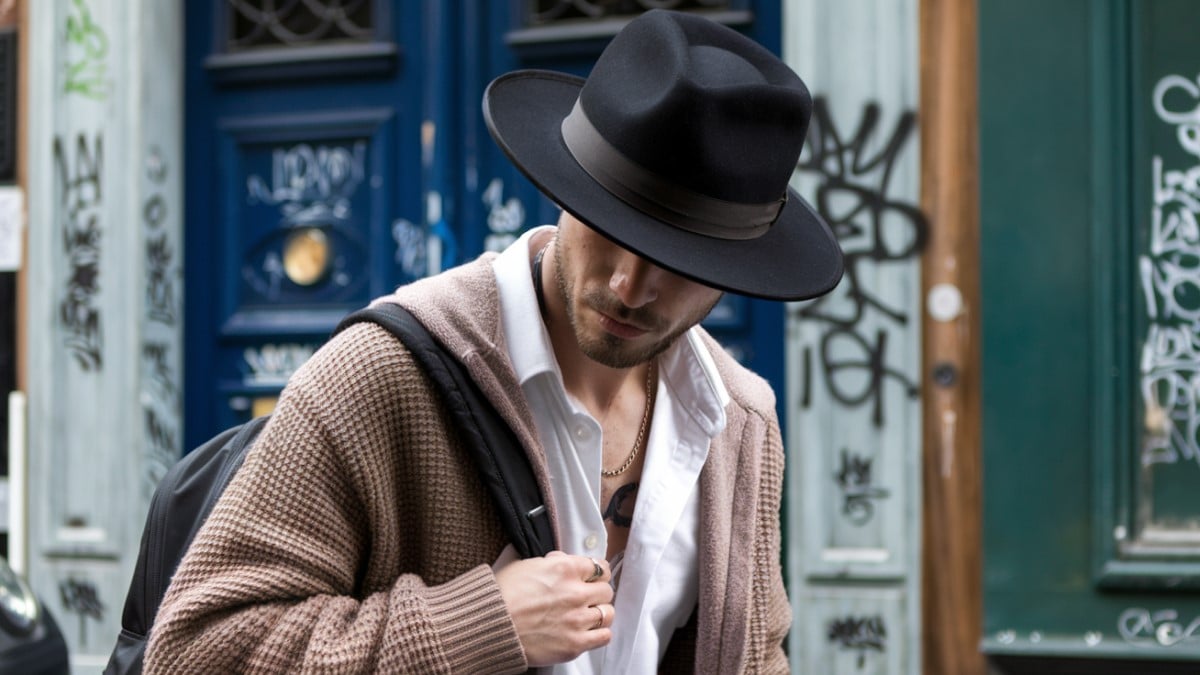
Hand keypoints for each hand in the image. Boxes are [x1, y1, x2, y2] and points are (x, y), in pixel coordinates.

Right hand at [495, 551, 614, 666]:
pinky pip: (604, 636)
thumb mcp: (525, 564)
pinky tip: (589, 632)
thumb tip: (561, 560)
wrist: (490, 626)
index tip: (592, 579)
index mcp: (565, 568)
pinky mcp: (574, 643)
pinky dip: (599, 633)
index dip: (596, 573)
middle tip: (586, 598)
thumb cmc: (501, 595)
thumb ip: (551, 562)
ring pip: (608, 613)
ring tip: (588, 616)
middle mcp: (575, 592)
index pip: (600, 567)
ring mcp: (577, 619)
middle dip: (596, 593)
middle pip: (606, 590)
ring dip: (599, 613)